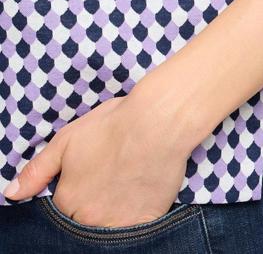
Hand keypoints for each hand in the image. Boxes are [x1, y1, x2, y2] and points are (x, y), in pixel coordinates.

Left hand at [3, 90, 190, 227]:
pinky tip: (138, 193)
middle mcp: (89, 219)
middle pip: (83, 224)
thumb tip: (11, 194)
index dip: (73, 194)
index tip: (88, 179)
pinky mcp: (146, 222)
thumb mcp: (67, 140)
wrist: (157, 122)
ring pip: (107, 229)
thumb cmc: (113, 125)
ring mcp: (118, 224)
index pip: (60, 212)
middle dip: (91, 206)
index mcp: (68, 200)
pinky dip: (133, 216)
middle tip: (107, 180)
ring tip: (122, 186)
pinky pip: (133, 231)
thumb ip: (37, 170)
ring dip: (111, 212)